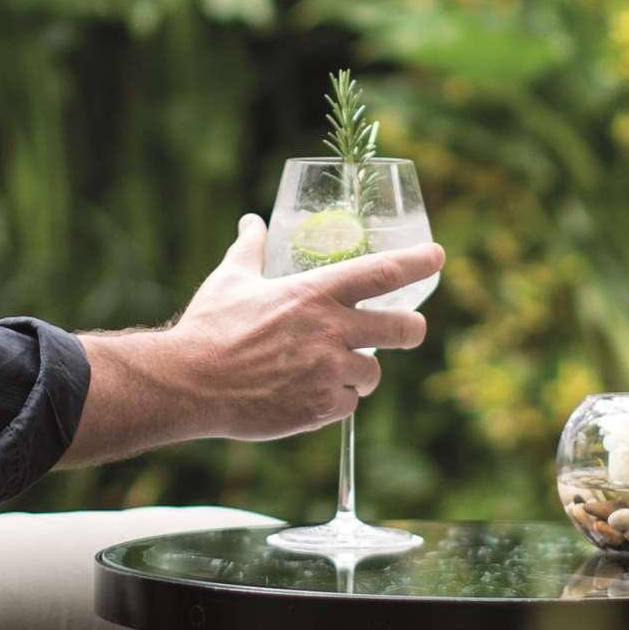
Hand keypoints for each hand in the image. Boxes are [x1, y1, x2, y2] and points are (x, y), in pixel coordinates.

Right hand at [167, 213, 437, 442]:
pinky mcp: (322, 407)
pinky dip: (336, 401)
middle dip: (411, 330)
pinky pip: (349, 405)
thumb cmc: (209, 328)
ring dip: (361, 373)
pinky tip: (310, 395)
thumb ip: (250, 248)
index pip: (382, 272)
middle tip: (409, 330)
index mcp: (315, 293)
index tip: (438, 256)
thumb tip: (251, 222)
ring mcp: (330, 371)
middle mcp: (331, 330)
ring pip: (373, 374)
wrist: (190, 383)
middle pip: (403, 329)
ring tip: (333, 371)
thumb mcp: (231, 279)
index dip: (417, 262)